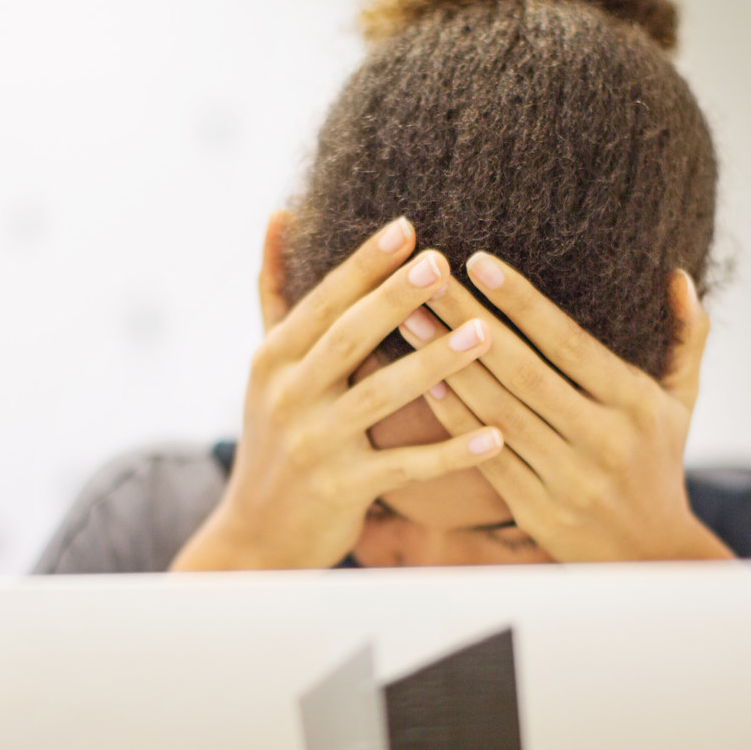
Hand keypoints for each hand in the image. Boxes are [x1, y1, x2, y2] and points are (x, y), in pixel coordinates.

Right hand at [171, 216, 506, 569]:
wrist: (256, 535)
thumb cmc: (275, 438)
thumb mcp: (267, 365)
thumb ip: (276, 291)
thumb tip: (281, 214)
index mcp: (272, 358)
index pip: (323, 301)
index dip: (364, 264)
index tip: (408, 228)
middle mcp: (287, 396)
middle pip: (348, 338)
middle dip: (396, 299)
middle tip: (445, 265)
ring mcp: (313, 445)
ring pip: (379, 397)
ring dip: (435, 363)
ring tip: (486, 333)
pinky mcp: (340, 491)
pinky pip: (404, 467)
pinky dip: (450, 452)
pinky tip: (495, 437)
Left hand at [401, 251, 733, 563]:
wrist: (652, 556)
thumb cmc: (660, 464)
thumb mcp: (682, 402)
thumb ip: (685, 337)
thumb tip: (678, 276)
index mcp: (635, 404)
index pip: (568, 342)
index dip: (522, 301)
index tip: (478, 261)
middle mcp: (601, 439)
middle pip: (522, 371)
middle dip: (469, 321)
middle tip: (425, 280)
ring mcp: (567, 478)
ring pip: (498, 412)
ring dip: (448, 364)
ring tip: (410, 321)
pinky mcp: (536, 510)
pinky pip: (486, 457)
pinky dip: (454, 419)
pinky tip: (425, 381)